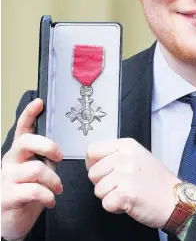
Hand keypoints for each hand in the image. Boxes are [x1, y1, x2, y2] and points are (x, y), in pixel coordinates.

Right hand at [1, 99, 63, 240]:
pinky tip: (50, 201)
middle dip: (48, 146)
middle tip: (59, 157)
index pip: (22, 129)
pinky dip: (47, 195)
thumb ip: (44, 159)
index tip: (39, 102)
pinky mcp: (7, 196)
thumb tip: (58, 150)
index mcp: (19, 153)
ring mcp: (6, 179)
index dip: (29, 114)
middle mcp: (10, 162)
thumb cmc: (27, 194)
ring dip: (53, 180)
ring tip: (57, 189)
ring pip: (36, 169)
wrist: (11, 223)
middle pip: (26, 142)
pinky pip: (34, 190)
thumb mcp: (38, 174)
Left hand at [86, 138, 180, 228]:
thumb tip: (94, 161)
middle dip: (102, 183)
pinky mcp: (126, 194)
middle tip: (120, 185)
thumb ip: (116, 154)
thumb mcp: (138, 155)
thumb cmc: (157, 181)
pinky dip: (115, 208)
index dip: (93, 164)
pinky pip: (106, 204)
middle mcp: (125, 157)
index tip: (103, 171)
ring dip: (110, 196)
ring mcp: (125, 174)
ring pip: (98, 190)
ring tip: (127, 192)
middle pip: (92, 173)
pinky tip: (129, 202)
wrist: (175, 199)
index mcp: (127, 145)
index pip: (92, 150)